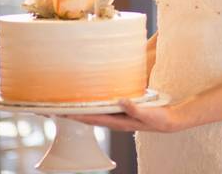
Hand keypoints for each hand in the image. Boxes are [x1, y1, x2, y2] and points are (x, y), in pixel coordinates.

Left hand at [64, 99, 184, 132]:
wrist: (169, 121)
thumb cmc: (158, 119)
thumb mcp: (148, 113)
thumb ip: (135, 108)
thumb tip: (121, 101)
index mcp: (117, 121)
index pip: (91, 118)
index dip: (76, 115)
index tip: (61, 111)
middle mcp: (114, 119)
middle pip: (87, 116)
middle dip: (71, 113)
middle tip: (52, 108)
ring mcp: (117, 116)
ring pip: (92, 112)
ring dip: (79, 109)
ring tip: (64, 103)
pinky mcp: (121, 110)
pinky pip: (102, 107)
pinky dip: (91, 104)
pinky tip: (87, 99)